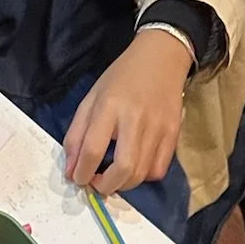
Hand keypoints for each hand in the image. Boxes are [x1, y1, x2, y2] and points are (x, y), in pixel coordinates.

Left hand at [63, 29, 191, 194]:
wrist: (161, 57)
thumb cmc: (121, 79)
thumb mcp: (91, 99)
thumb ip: (77, 135)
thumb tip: (71, 171)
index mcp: (110, 106)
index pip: (93, 150)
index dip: (82, 173)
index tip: (79, 178)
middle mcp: (135, 118)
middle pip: (122, 169)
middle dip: (106, 186)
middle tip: (98, 182)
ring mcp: (157, 127)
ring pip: (140, 174)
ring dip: (123, 184)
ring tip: (114, 175)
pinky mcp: (173, 133)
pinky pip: (157, 170)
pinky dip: (143, 176)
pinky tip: (136, 165)